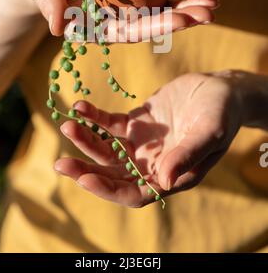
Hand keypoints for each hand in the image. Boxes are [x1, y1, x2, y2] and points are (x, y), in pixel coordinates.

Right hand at [29, 0, 218, 37]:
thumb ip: (50, 6)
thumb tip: (57, 26)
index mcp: (99, 27)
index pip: (131, 31)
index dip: (157, 26)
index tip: (183, 20)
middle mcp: (118, 20)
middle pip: (154, 22)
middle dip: (183, 17)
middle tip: (211, 11)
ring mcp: (129, 6)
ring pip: (162, 8)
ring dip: (189, 4)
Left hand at [55, 71, 244, 207]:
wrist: (221, 90)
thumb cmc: (222, 114)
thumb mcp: (209, 132)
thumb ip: (188, 155)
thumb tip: (163, 181)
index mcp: (170, 176)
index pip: (134, 193)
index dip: (108, 190)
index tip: (85, 179)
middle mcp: (151, 164)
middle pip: (112, 174)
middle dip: (86, 170)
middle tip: (60, 163)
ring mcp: (141, 144)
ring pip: (106, 148)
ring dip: (86, 140)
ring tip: (68, 125)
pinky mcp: (136, 123)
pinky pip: (110, 124)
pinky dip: (94, 118)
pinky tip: (81, 107)